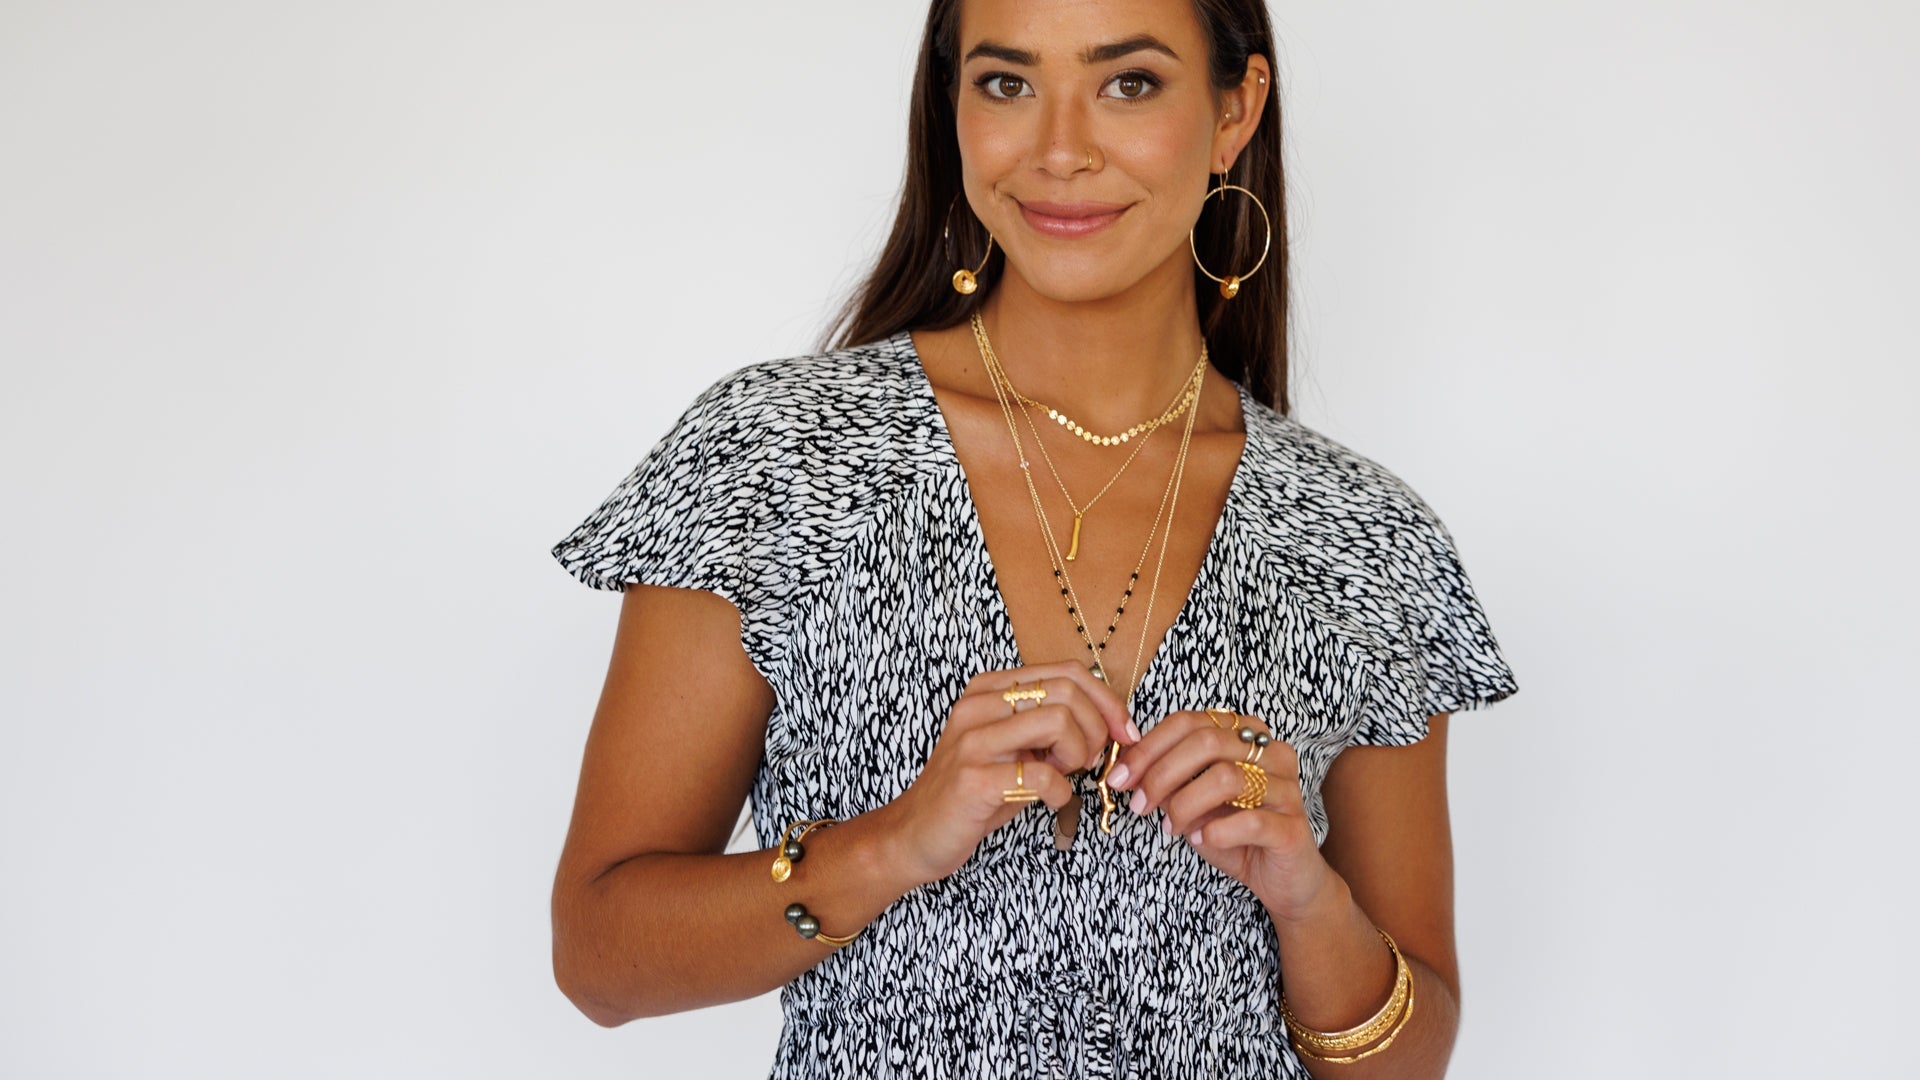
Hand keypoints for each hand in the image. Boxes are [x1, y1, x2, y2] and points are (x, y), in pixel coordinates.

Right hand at [877, 661, 1135, 885]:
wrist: (913, 835)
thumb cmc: (972, 794)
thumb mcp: (1011, 749)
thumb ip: (1050, 728)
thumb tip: (1109, 724)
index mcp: (989, 690)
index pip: (1067, 671)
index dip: (1107, 701)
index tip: (1125, 733)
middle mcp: (978, 706)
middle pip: (1067, 691)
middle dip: (1097, 729)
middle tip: (1091, 761)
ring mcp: (973, 742)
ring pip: (1058, 722)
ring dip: (1078, 755)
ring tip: (1065, 776)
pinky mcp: (974, 780)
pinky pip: (1043, 776)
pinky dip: (1062, 793)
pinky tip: (1051, 802)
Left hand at [1105, 709, 1334, 921]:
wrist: (1283, 880)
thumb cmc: (1235, 834)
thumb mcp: (1193, 801)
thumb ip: (1169, 780)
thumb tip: (1127, 770)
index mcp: (1247, 735)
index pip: (1190, 722)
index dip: (1148, 747)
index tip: (1120, 777)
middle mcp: (1272, 753)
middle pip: (1206, 742)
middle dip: (1160, 773)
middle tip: (1138, 804)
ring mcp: (1287, 789)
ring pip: (1226, 777)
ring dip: (1185, 803)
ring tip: (1171, 826)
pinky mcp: (1294, 828)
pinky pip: (1250, 821)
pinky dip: (1216, 831)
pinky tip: (1202, 838)